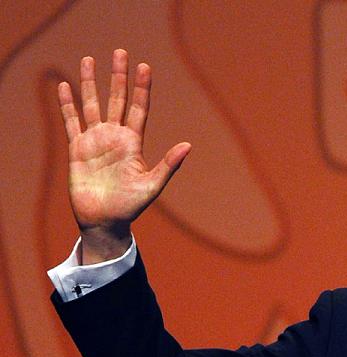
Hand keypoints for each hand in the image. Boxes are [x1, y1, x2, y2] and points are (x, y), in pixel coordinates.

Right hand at [57, 49, 190, 263]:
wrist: (105, 221)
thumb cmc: (130, 207)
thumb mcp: (152, 186)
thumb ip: (168, 165)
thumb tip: (188, 145)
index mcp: (133, 144)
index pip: (138, 109)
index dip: (141, 88)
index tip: (144, 67)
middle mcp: (114, 137)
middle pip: (117, 100)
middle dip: (119, 77)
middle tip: (121, 52)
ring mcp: (95, 141)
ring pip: (92, 104)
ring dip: (90, 83)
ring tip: (89, 59)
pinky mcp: (77, 149)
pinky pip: (71, 121)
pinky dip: (67, 104)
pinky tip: (64, 86)